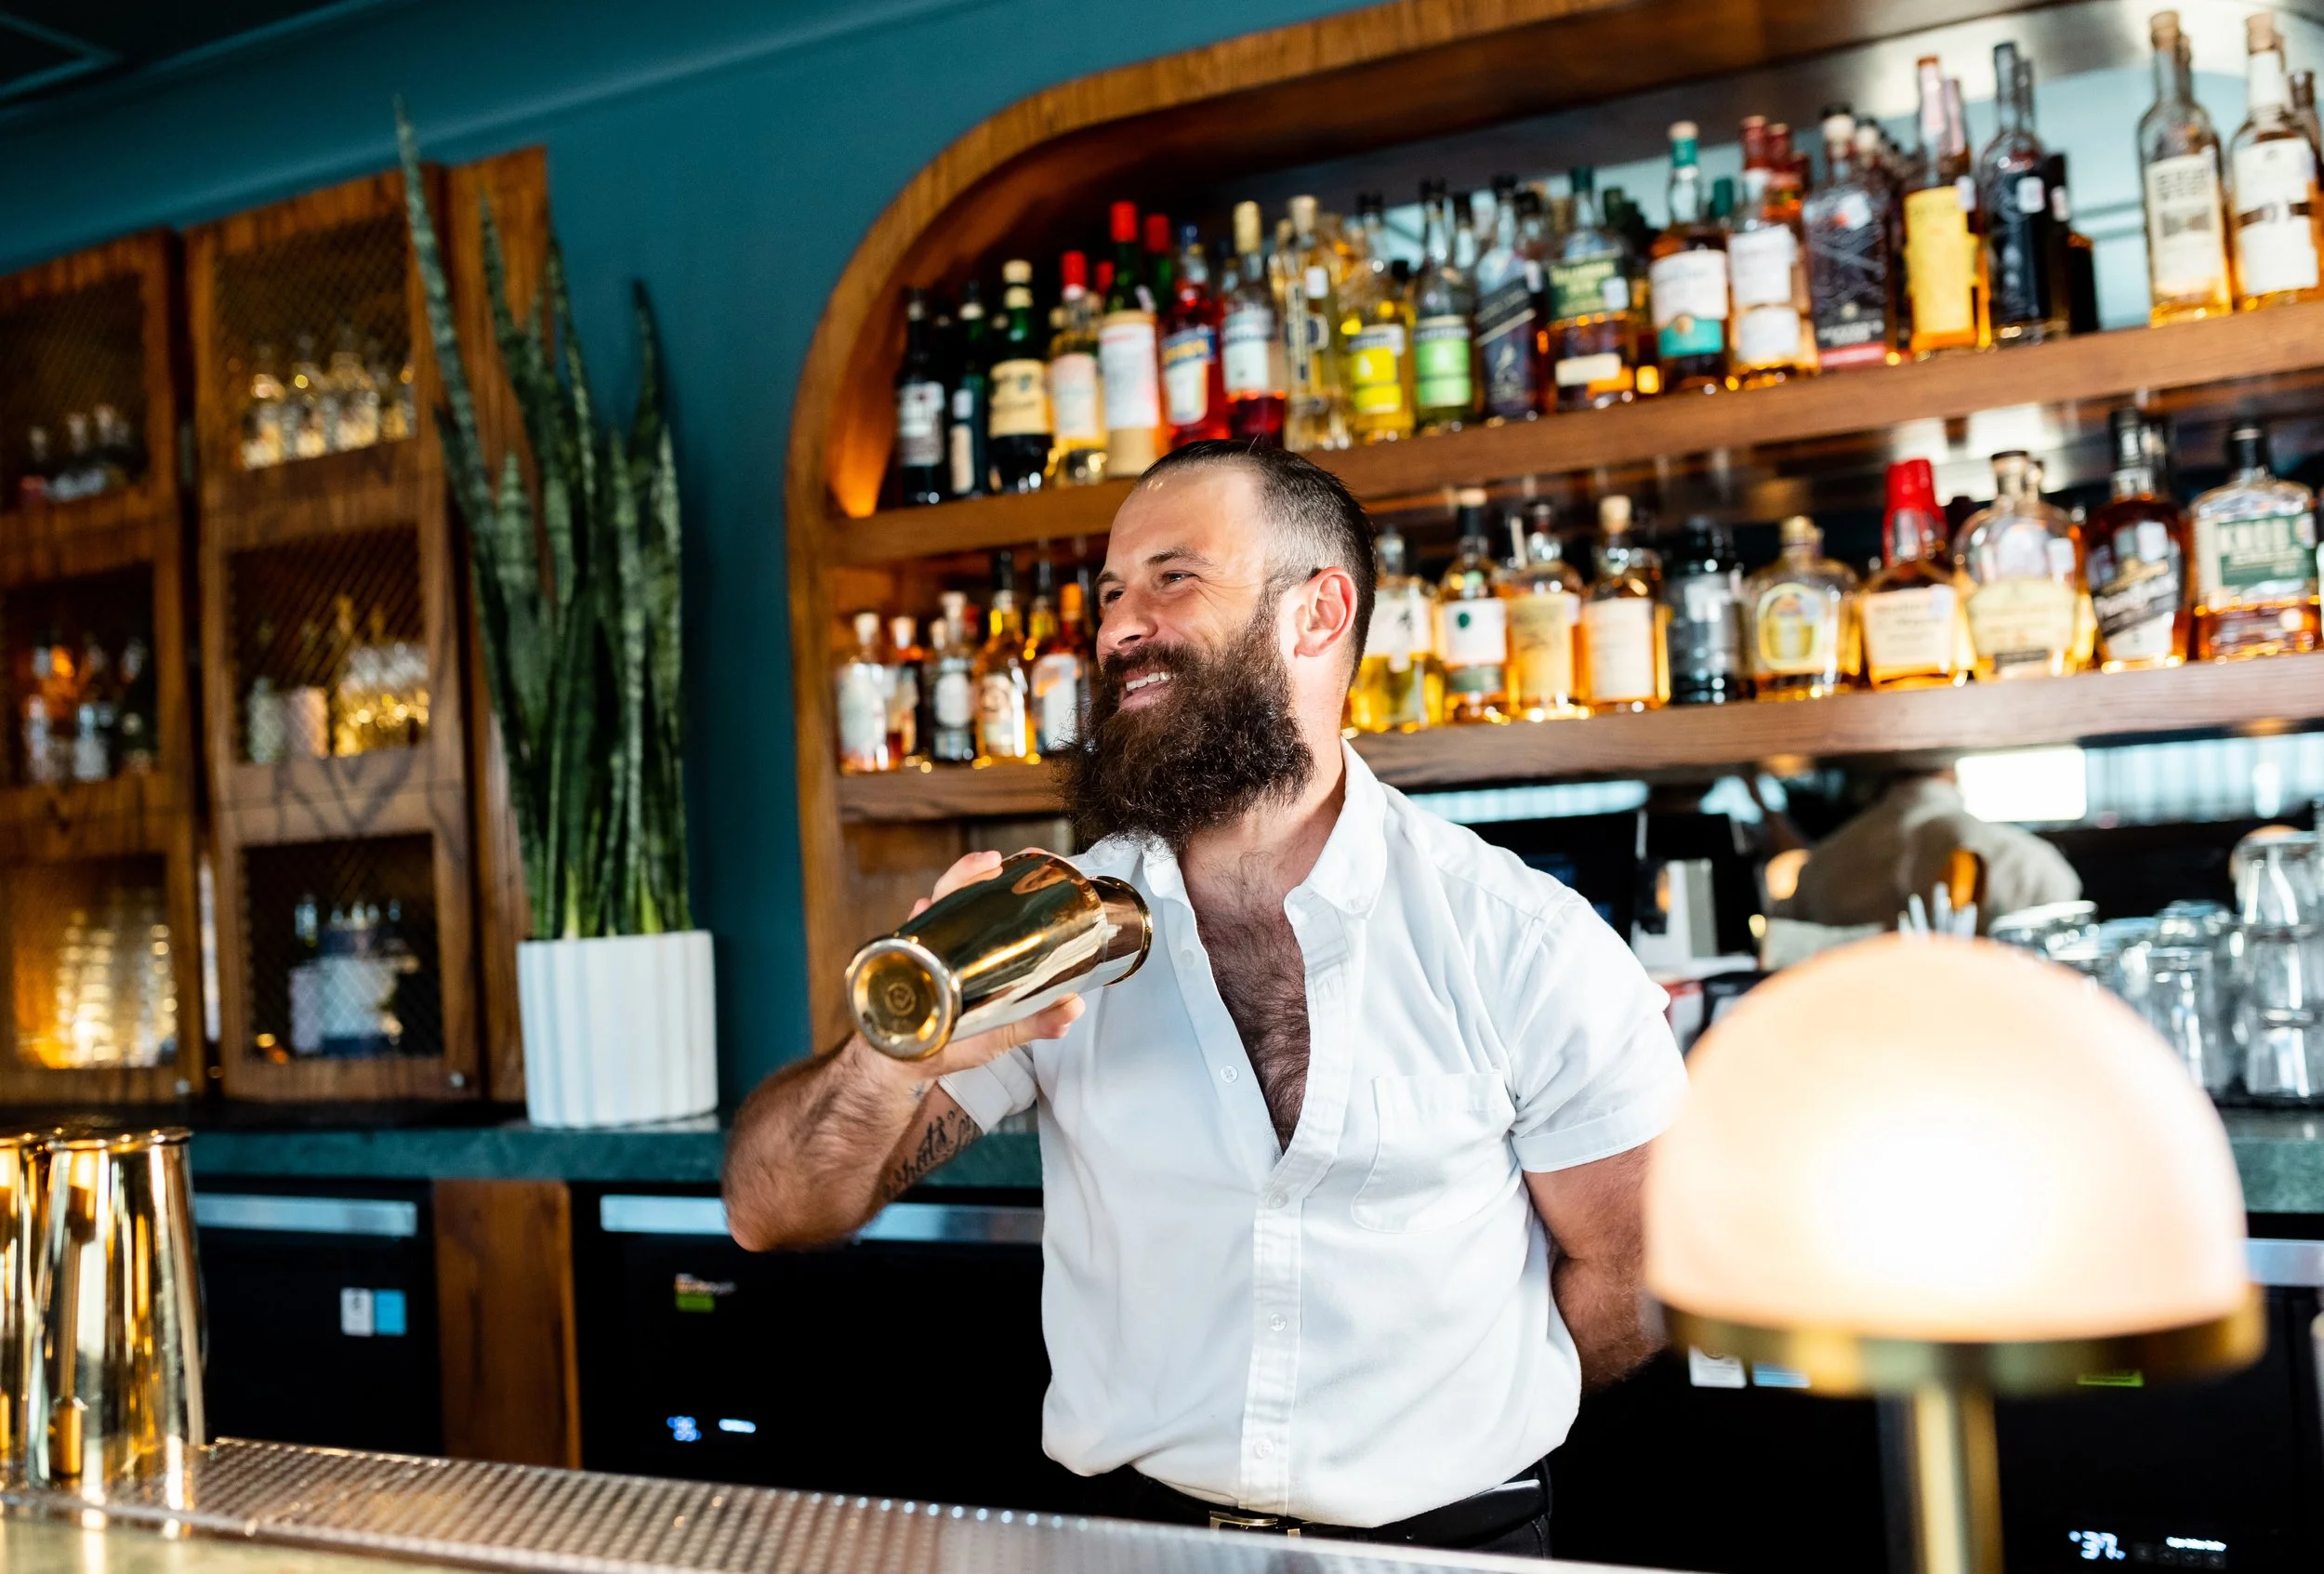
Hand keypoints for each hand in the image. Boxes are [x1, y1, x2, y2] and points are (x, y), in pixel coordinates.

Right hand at [861, 850, 1087, 1081]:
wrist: (908, 1062)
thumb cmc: (955, 1040)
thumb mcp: (1004, 1029)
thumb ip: (1037, 1020)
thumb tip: (1073, 1009)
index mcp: (977, 949)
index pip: (990, 901)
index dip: (1006, 877)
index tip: (1031, 858)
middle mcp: (952, 941)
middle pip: (962, 893)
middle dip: (975, 870)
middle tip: (994, 862)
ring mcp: (928, 948)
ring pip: (938, 903)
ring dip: (953, 884)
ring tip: (973, 872)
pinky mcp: (906, 963)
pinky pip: (908, 934)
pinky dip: (916, 920)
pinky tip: (923, 909)